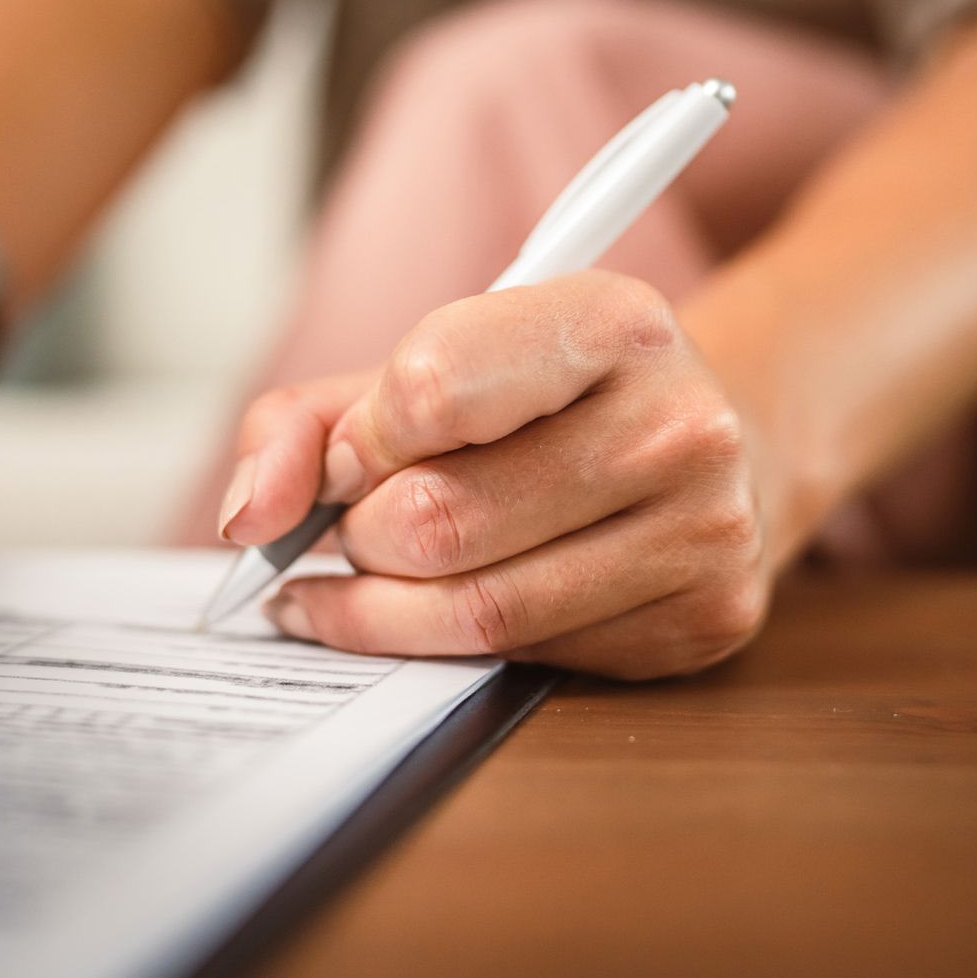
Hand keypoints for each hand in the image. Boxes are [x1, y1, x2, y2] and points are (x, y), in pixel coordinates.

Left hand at [219, 271, 771, 679]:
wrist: (724, 438)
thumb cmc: (553, 401)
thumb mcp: (437, 361)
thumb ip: (311, 421)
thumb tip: (252, 519)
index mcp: (613, 321)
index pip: (428, 388)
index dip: (357, 441)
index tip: (346, 459)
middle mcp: (678, 423)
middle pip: (436, 519)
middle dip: (362, 536)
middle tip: (357, 528)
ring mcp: (705, 531)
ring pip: (477, 609)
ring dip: (385, 608)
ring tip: (366, 582)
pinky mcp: (706, 621)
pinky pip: (530, 657)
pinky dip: (461, 645)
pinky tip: (451, 609)